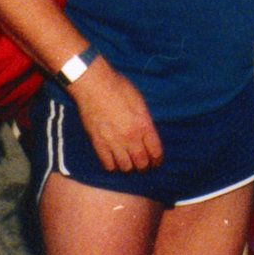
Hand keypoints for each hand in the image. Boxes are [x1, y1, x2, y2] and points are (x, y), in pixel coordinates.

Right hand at [69, 57, 162, 171]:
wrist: (95, 87)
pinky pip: (108, 165)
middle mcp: (130, 138)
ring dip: (129, 167)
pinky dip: (113, 166)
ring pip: (125, 167)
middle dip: (144, 166)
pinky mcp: (98, 144)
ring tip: (129, 163)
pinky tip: (114, 161)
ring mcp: (114, 142)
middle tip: (144, 165)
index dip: (157, 160)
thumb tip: (148, 133)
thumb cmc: (120, 88)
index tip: (157, 162)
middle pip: (141, 163)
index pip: (155, 152)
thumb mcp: (140, 102)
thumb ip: (145, 120)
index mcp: (143, 125)